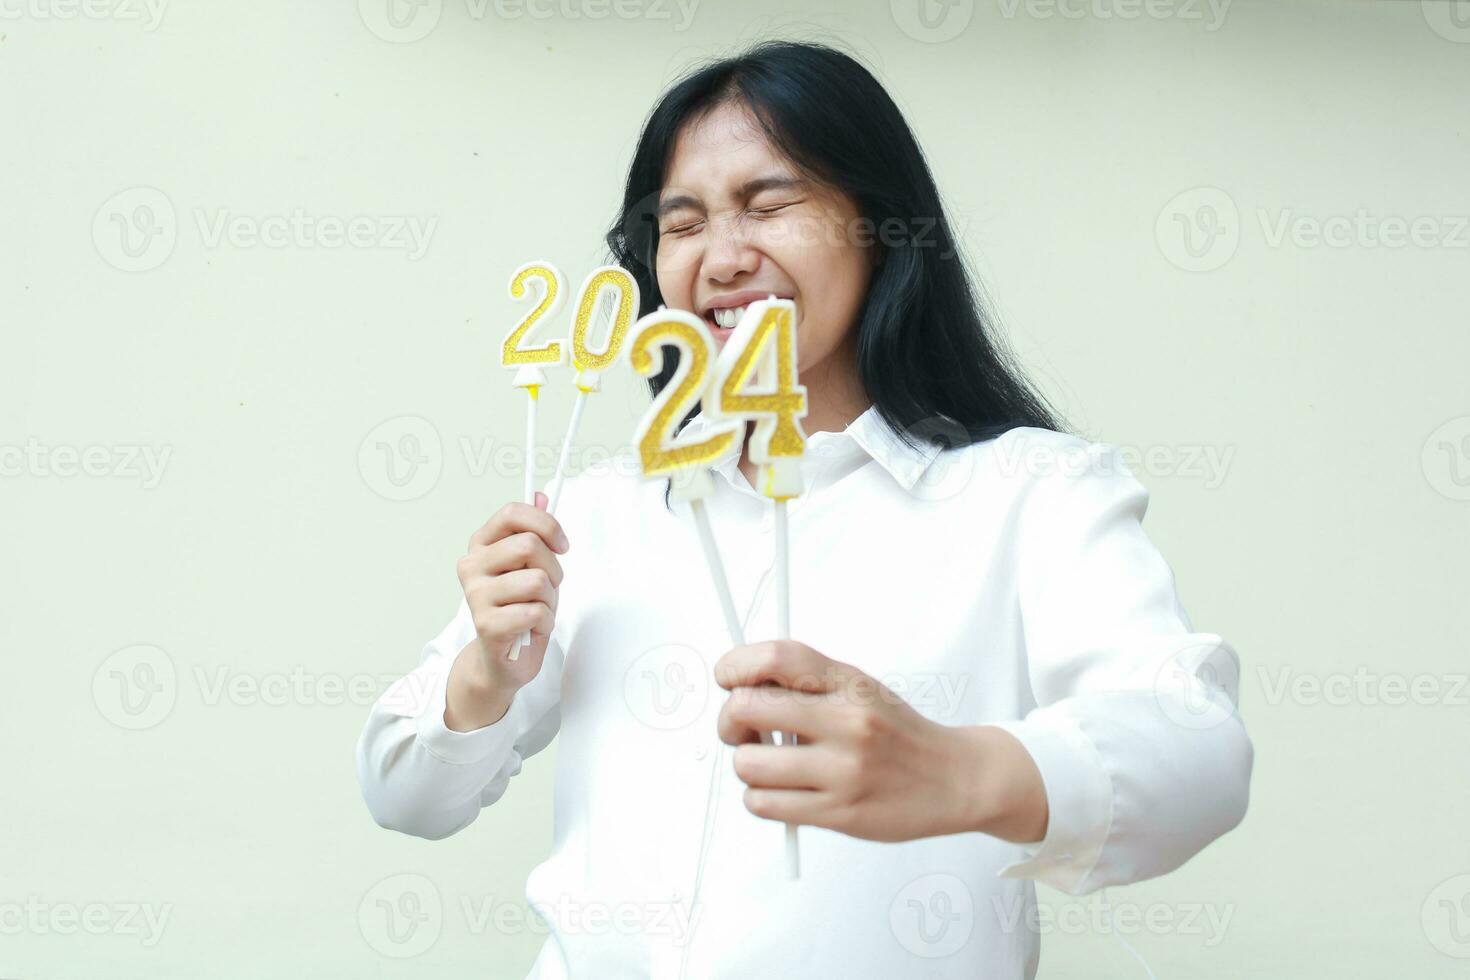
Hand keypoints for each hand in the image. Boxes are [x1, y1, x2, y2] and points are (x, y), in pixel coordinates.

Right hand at [445, 492, 568, 729]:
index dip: (546, 524)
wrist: (503, 658)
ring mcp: (475, 595)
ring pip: (537, 580)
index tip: (561, 545)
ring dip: (550, 599)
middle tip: (546, 588)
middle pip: (529, 545)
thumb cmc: (519, 606)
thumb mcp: (531, 565)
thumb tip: (541, 494)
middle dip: (552, 568)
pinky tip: (531, 629)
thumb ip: (534, 531)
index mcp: (481, 544)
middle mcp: (471, 566)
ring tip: (536, 610)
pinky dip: (545, 622)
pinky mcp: (487, 625)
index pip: (512, 513)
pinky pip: (537, 611)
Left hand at [714, 640, 1048, 843]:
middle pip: (746, 708)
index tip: (727, 677)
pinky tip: (782, 791)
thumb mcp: (859, 688)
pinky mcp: (838, 813)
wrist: (955, 778)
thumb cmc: (897, 733)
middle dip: (729, 719)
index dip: (735, 664)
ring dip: (745, 765)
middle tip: (741, 729)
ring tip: (769, 765)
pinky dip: (760, 797)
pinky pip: (763, 804)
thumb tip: (739, 680)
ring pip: (747, 764)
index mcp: (849, 683)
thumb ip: (807, 681)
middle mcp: (847, 722)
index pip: (776, 657)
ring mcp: (843, 770)